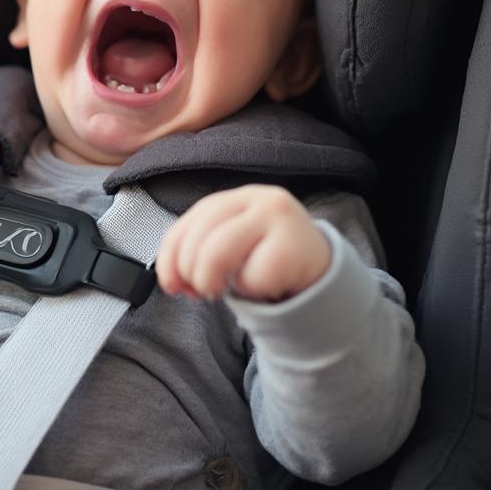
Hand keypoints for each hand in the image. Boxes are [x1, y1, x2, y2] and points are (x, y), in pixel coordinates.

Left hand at [154, 185, 330, 302]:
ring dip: (210, 282)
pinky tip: (262, 286)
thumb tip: (172, 282)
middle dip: (191, 273)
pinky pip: (252, 277)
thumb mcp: (230, 247)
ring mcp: (277, 219)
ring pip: (217, 253)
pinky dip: (250, 290)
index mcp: (234, 197)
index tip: (171, 286)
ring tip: (220, 292)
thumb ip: (197, 254)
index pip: (189, 222)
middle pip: (200, 237)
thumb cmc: (265, 259)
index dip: (170, 257)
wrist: (320, 269)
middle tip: (204, 291)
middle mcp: (256, 198)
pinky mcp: (293, 246)